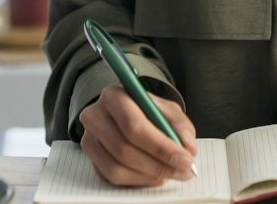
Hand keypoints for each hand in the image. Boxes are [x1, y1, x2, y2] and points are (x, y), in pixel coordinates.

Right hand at [78, 84, 198, 186]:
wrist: (124, 113)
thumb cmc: (147, 111)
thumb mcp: (167, 109)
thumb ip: (180, 125)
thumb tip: (187, 148)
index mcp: (114, 96)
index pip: (134, 125)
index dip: (161, 146)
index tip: (185, 158)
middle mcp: (95, 116)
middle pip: (124, 149)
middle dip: (159, 164)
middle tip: (183, 170)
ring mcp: (89, 139)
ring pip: (117, 167)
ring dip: (150, 175)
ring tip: (172, 173)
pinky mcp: (91, 158)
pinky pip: (112, 176)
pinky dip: (138, 180)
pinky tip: (156, 175)